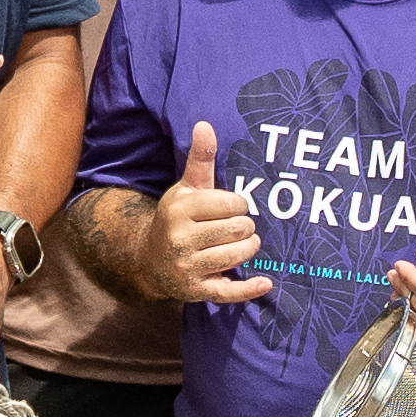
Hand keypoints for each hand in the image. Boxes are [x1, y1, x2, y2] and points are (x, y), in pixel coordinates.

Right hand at [149, 122, 265, 304]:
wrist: (149, 260)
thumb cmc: (178, 219)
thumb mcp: (186, 188)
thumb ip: (200, 159)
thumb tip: (205, 124)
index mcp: (180, 209)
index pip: (230, 204)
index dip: (240, 205)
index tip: (234, 207)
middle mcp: (180, 238)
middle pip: (237, 230)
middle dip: (246, 228)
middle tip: (241, 227)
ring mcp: (188, 267)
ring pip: (236, 256)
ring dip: (248, 249)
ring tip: (245, 244)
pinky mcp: (196, 291)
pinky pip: (228, 292)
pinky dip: (249, 288)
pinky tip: (266, 282)